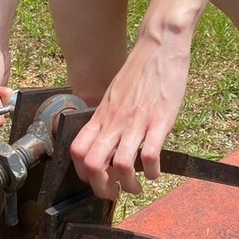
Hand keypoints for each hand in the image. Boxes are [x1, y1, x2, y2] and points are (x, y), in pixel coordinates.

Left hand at [70, 32, 189, 198]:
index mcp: (102, 115)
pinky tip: (157, 172)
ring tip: (138, 188)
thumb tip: (110, 136)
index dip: (83, 172)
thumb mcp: (116, 93)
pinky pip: (151, 155)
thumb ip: (110, 115)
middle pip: (94, 165)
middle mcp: (114, 121)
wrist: (159, 45)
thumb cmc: (140, 69)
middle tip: (115, 193)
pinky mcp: (159, 121)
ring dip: (130, 185)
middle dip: (103, 188)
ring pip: (122, 166)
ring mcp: (136, 122)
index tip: (96, 179)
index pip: (78, 150)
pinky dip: (153, 172)